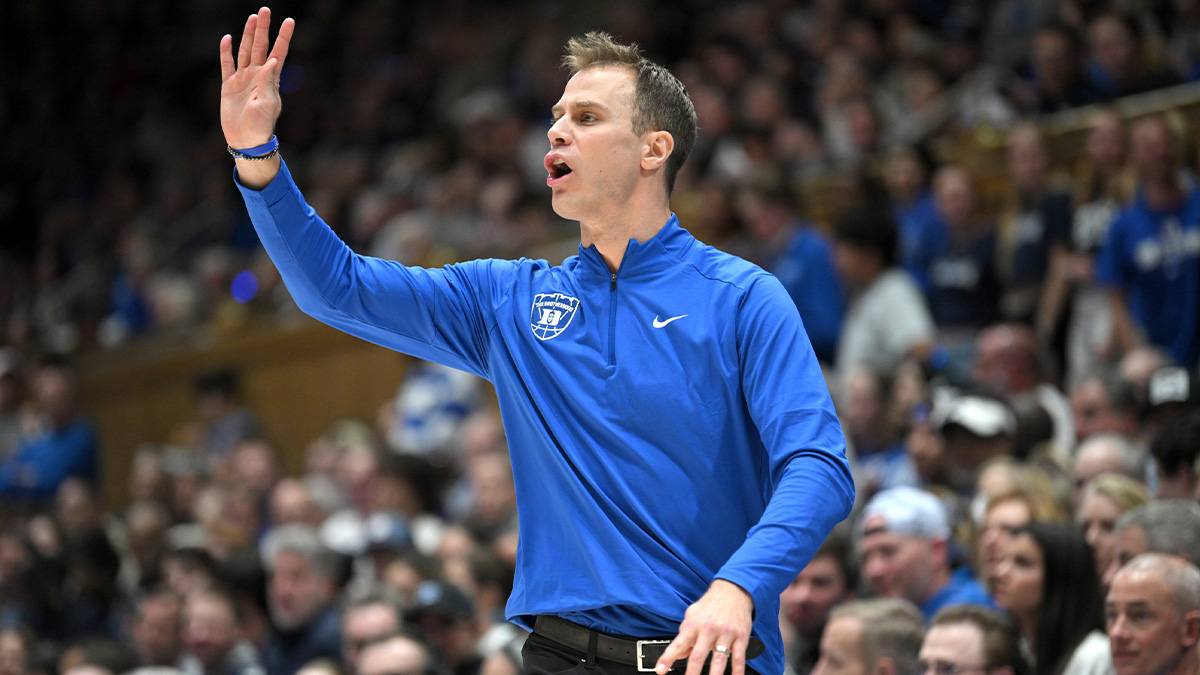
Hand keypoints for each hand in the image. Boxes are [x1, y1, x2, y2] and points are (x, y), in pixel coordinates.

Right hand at [219, 7, 293, 149]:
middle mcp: (258, 75)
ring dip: (248, 35)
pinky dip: (226, 51)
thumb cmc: (261, 125)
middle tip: (265, 10)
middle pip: (261, 47)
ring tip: (252, 18)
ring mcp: (243, 79)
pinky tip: (227, 38)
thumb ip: (267, 82)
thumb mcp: (267, 104)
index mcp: (271, 79)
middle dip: (263, 29)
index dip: (283, 36)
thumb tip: (273, 61)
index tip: (289, 20)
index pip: (279, 52)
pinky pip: (227, 64)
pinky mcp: (229, 86)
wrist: (246, 140)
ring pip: (245, 51)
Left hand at [655, 580, 753, 674]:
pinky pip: (738, 657)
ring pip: (719, 658)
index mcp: (693, 625)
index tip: (660, 670)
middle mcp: (708, 629)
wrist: (733, 590)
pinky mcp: (741, 636)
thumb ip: (685, 635)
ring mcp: (725, 633)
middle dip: (692, 673)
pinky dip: (738, 670)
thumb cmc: (711, 605)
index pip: (677, 644)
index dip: (667, 658)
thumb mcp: (692, 615)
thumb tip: (678, 654)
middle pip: (698, 655)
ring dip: (714, 674)